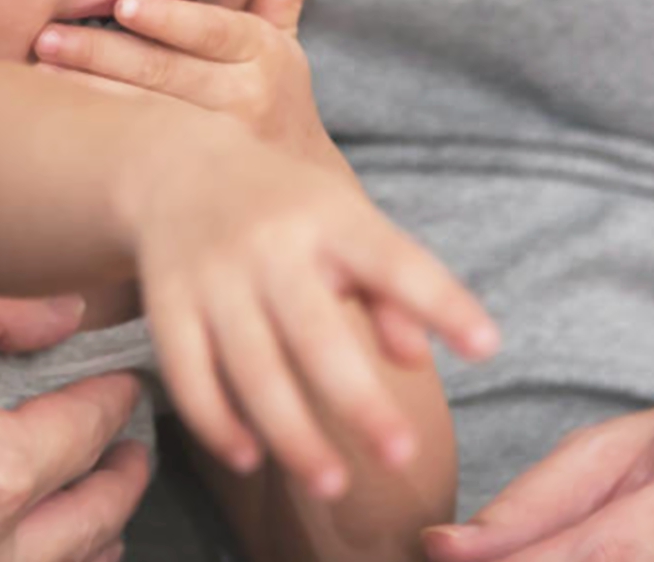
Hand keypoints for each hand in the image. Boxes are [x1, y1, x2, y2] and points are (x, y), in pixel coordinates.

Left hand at [37, 0, 338, 166]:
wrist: (286, 190)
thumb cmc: (274, 97)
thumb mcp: (284, 41)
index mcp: (263, 54)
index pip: (212, 31)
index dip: (169, 20)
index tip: (124, 4)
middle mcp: (242, 99)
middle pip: (165, 73)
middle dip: (102, 52)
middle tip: (49, 36)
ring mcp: (213, 144)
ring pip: (142, 113)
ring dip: (87, 91)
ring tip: (40, 70)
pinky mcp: (185, 177)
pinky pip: (133, 148)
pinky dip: (95, 128)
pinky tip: (54, 115)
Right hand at [126, 130, 496, 502]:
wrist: (179, 167)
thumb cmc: (286, 208)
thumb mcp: (347, 222)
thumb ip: (392, 288)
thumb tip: (417, 359)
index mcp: (330, 219)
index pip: (394, 261)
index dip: (441, 302)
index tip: (486, 345)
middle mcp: (269, 246)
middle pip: (315, 333)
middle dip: (359, 400)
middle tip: (401, 456)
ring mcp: (212, 277)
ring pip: (251, 368)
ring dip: (291, 433)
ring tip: (333, 484)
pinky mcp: (167, 306)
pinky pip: (188, 375)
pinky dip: (217, 423)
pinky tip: (251, 458)